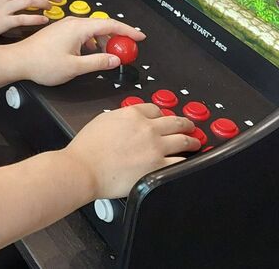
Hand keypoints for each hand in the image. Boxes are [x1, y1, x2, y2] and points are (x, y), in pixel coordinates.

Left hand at [9, 17, 144, 85]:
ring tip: (109, 56)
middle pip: (103, 26)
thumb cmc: (42, 63)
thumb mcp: (75, 67)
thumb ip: (98, 62)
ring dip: (104, 42)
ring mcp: (65, 26)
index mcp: (78, 28)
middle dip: (117, 38)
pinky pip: (83, 34)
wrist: (18, 60)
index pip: (110, 25)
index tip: (140, 37)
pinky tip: (91, 55)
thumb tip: (115, 60)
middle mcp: (73, 23)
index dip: (128, 30)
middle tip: (126, 51)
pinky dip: (92, 43)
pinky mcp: (60, 32)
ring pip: (92, 31)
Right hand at [63, 103, 195, 198]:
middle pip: (175, 122)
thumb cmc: (87, 149)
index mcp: (133, 114)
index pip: (155, 109)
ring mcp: (156, 148)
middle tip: (190, 126)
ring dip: (192, 141)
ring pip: (184, 140)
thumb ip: (120, 118)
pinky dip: (186, 160)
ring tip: (195, 143)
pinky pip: (180, 162)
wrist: (84, 168)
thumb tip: (129, 121)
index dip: (162, 114)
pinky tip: (187, 161)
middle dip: (186, 124)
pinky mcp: (158, 167)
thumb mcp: (102, 121)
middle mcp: (148, 128)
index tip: (164, 118)